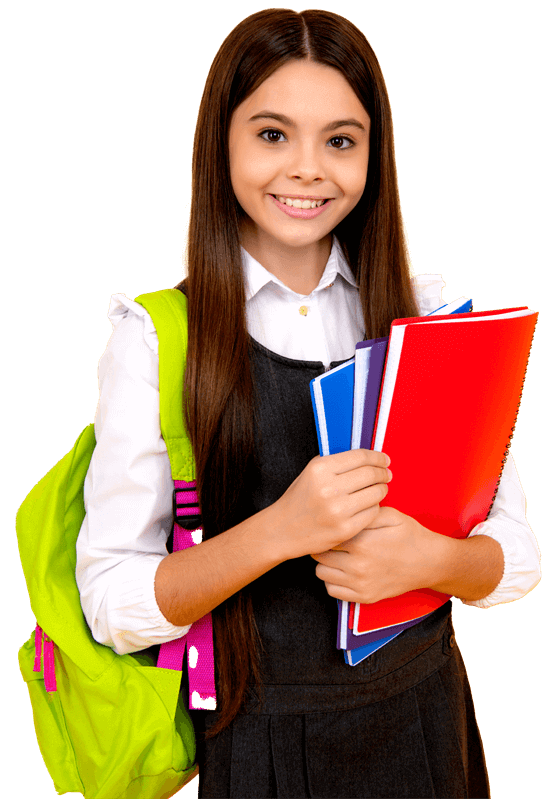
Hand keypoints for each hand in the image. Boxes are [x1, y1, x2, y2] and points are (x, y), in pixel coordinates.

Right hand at [269, 449, 391, 561]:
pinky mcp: (345, 529)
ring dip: (382, 489)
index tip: (384, 459)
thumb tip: (368, 457)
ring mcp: (338, 511)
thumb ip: (336, 462)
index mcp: (320, 469)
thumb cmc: (300, 499)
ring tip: (379, 488)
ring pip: (376, 493)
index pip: (360, 457)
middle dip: (383, 473)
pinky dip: (374, 506)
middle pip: (371, 474)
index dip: (377, 457)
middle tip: (386, 474)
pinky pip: (372, 512)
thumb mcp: (311, 472)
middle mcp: (329, 489)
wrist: (283, 529)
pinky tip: (368, 505)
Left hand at [310, 505, 441, 604]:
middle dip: (324, 546)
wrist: (430, 562)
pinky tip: (343, 570)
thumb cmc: (410, 535)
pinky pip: (332, 591)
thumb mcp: (389, 515)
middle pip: (320, 556)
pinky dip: (332, 580)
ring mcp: (360, 585)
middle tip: (333, 540)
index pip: (328, 536)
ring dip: (326, 563)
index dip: (327, 529)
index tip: (331, 525)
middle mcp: (358, 567)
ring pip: (322, 574)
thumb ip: (363, 513)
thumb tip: (342, 511)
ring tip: (338, 555)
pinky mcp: (364, 598)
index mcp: (362, 544)